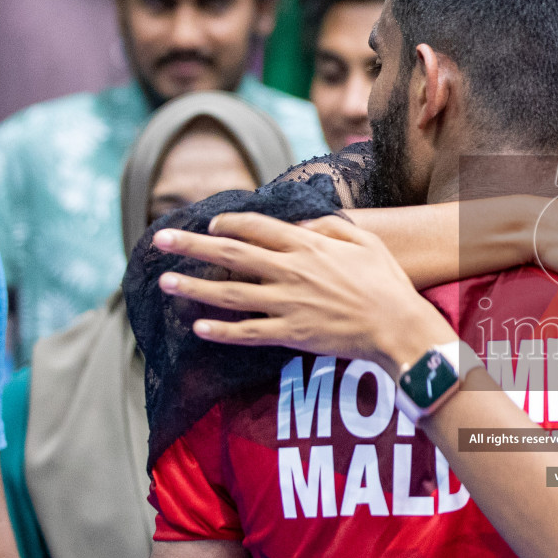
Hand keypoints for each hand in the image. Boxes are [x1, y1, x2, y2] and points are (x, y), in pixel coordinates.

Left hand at [152, 213, 456, 375]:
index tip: (210, 223)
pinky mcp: (290, 334)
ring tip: (164, 283)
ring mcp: (287, 304)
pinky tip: (198, 328)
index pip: (256, 228)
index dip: (228, 223)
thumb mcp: (365, 242)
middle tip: (159, 241)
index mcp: (307, 246)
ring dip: (193, 287)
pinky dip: (221, 331)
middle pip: (230, 254)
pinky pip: (248, 333)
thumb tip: (301, 224)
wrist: (397, 327)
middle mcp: (290, 271)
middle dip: (191, 246)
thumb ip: (330, 227)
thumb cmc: (387, 283)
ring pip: (229, 293)